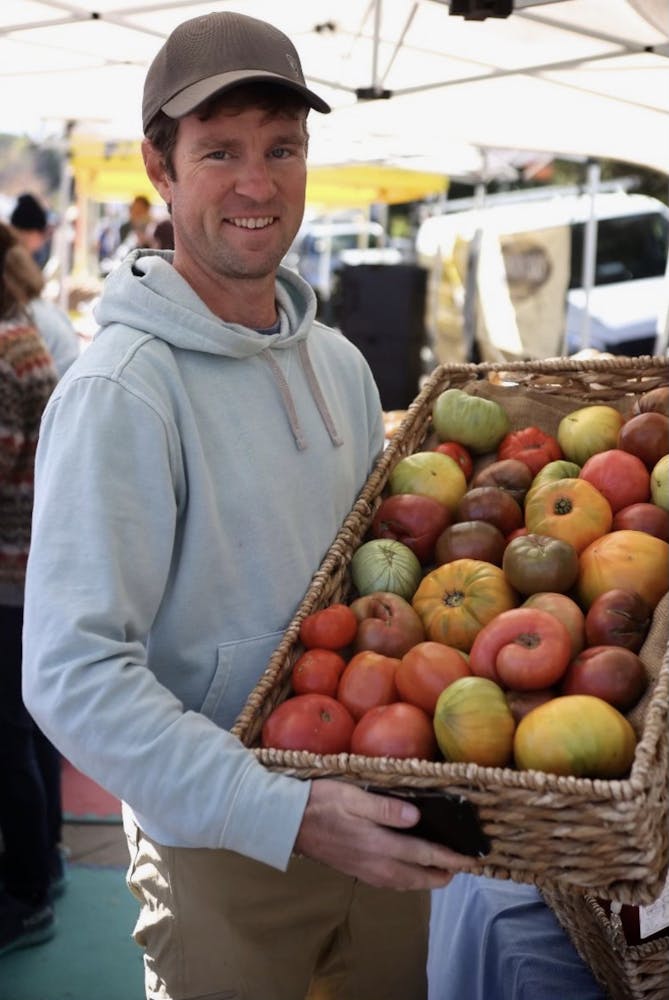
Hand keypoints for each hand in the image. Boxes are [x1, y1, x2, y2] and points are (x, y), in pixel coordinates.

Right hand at [293, 778, 475, 889]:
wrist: (289, 822)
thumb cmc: (322, 802)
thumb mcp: (354, 797)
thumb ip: (386, 808)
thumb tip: (417, 817)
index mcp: (379, 845)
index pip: (425, 855)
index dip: (451, 858)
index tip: (471, 859)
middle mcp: (376, 864)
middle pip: (419, 877)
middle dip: (444, 874)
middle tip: (463, 867)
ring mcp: (366, 871)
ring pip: (406, 883)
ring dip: (427, 879)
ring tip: (442, 870)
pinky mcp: (357, 871)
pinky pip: (391, 882)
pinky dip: (408, 880)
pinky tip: (409, 871)